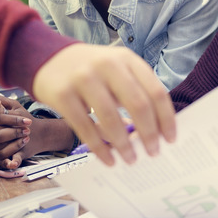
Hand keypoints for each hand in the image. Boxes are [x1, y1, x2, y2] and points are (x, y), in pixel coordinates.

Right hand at [30, 43, 176, 165]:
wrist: (47, 58)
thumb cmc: (91, 71)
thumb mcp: (116, 71)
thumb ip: (134, 93)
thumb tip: (154, 132)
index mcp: (127, 59)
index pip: (155, 91)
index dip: (166, 118)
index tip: (170, 139)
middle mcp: (107, 65)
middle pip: (138, 104)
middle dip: (148, 133)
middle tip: (153, 152)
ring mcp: (83, 78)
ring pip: (111, 118)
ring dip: (124, 144)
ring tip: (130, 159)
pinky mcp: (63, 94)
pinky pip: (85, 127)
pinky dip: (99, 147)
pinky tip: (108, 159)